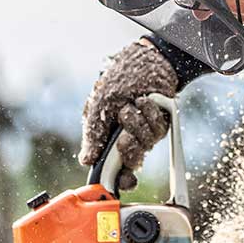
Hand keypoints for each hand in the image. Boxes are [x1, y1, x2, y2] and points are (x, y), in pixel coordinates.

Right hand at [79, 40, 177, 189]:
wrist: (149, 60)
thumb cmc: (119, 78)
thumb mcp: (101, 104)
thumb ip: (93, 133)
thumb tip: (85, 160)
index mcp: (104, 136)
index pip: (110, 168)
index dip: (115, 180)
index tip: (121, 182)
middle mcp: (123, 138)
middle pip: (130, 162)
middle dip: (128, 146)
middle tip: (125, 132)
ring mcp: (142, 133)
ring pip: (144, 145)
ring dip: (139, 123)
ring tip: (135, 103)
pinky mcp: (159, 125)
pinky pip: (158, 131)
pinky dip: (152, 115)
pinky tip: (148, 101)